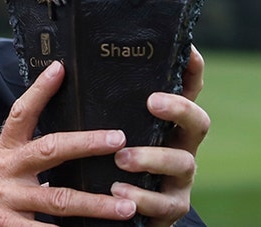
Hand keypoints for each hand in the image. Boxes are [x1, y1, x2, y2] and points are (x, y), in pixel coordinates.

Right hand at [0, 60, 138, 224]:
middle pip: (50, 150)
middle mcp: (4, 172)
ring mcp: (3, 202)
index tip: (59, 69)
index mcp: (3, 154)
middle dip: (87, 144)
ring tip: (125, 207)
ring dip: (95, 205)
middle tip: (119, 140)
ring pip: (58, 199)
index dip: (39, 90)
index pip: (21, 114)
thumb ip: (23, 161)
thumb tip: (64, 152)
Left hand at [109, 46, 209, 224]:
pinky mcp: (170, 208)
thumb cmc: (103, 163)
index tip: (190, 50)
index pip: (187, 91)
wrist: (111, 213)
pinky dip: (142, 198)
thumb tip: (62, 66)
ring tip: (122, 158)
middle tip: (151, 101)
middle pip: (198, 122)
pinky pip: (165, 204)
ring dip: (152, 158)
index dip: (192, 71)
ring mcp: (179, 179)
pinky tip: (120, 193)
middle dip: (179, 108)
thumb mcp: (104, 132)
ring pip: (182, 163)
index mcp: (165, 123)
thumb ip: (100, 109)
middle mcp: (180, 147)